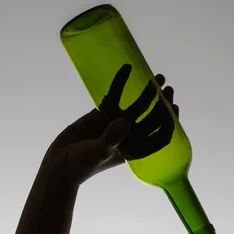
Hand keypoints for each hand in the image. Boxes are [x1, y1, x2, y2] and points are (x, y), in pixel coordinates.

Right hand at [44, 73, 178, 186]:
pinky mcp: (104, 114)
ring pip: (138, 105)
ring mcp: (118, 123)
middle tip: (167, 89)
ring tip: (158, 77)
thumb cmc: (82, 164)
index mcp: (136, 149)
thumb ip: (112, 139)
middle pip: (152, 118)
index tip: (173, 109)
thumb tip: (125, 122)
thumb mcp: (98, 153)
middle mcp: (130, 135)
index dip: (170, 123)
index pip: (159, 136)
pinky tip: (126, 69)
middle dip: (162, 103)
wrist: (60, 162)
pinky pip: (116, 96)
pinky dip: (121, 83)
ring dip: (148, 92)